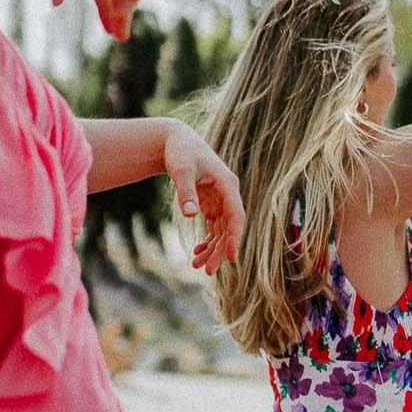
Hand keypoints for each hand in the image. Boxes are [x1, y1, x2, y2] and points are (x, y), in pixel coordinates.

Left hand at [162, 120, 245, 271]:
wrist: (175, 140)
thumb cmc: (179, 152)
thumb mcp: (181, 170)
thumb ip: (186, 192)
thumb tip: (191, 215)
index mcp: (227, 184)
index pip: (236, 215)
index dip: (235, 237)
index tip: (231, 257)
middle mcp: (228, 193)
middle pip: (230, 227)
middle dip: (220, 250)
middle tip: (208, 271)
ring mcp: (220, 199)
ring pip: (222, 230)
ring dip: (212, 248)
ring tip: (197, 265)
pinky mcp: (211, 202)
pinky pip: (214, 226)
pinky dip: (207, 240)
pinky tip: (197, 252)